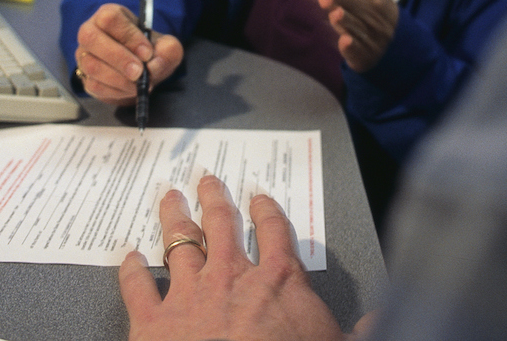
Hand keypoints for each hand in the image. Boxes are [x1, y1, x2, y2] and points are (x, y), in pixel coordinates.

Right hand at [74, 2, 183, 104]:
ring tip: (138, 83)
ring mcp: (84, 55)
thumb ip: (168, 50)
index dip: (128, 36)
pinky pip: (94, 85)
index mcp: (110, 15)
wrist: (141, 71)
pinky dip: (115, 91)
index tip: (147, 53)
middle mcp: (91, 31)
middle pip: (91, 38)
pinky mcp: (85, 77)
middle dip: (119, 58)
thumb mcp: (167, 46)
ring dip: (119, 78)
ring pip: (91, 65)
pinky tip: (129, 89)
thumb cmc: (150, 51)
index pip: (110, 18)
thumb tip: (154, 64)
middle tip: (139, 72)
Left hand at [120, 175, 345, 340]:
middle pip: (220, 224)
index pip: (274, 232)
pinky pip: (137, 286)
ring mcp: (188, 295)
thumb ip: (361, 332)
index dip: (267, 210)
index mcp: (278, 281)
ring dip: (172, 216)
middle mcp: (231, 276)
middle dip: (213, 199)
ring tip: (168, 198)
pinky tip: (127, 257)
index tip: (260, 198)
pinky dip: (130, 269)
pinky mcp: (152, 320)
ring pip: (177, 242)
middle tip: (206, 180)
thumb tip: (379, 322)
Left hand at [318, 0, 398, 71]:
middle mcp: (375, 11)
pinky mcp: (365, 54)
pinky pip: (360, 50)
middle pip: (357, 4)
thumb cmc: (374, 5)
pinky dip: (353, 47)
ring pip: (358, 26)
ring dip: (346, 21)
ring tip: (334, 14)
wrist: (395, 40)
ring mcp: (372, 33)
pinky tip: (344, 42)